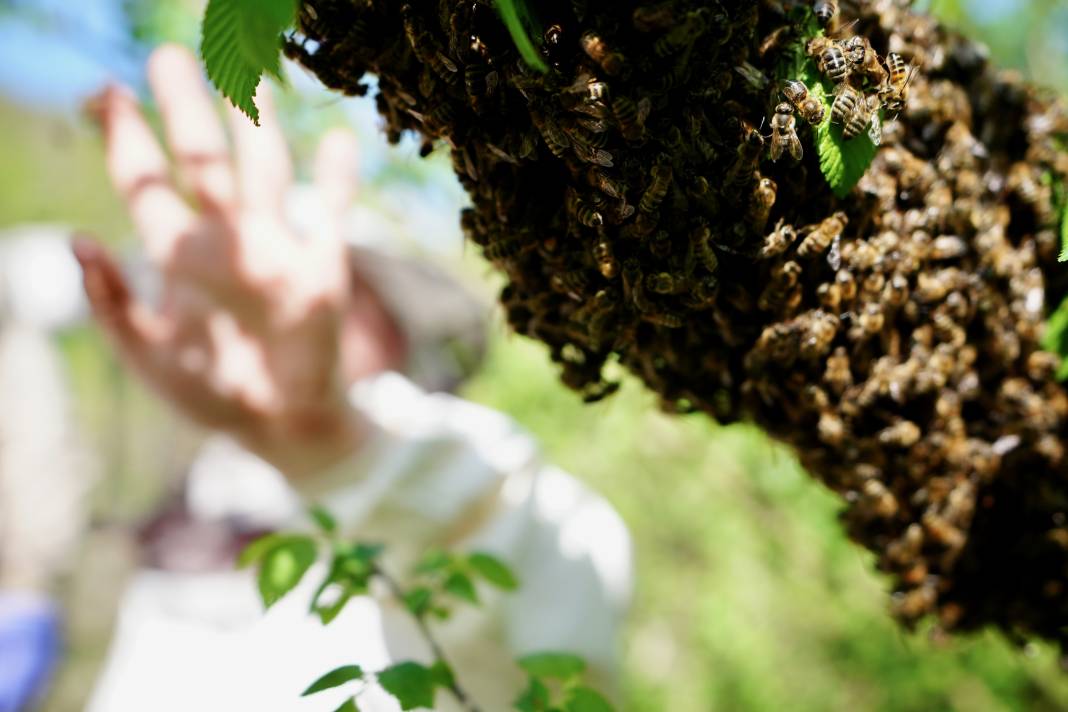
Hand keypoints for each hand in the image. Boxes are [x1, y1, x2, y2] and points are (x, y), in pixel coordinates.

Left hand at [75, 44, 365, 476]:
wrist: (280, 424)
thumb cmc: (212, 394)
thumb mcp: (148, 355)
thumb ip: (112, 305)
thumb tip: (76, 241)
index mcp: (180, 257)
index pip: (147, 183)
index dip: (124, 138)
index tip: (103, 92)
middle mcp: (227, 240)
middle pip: (205, 161)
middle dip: (185, 111)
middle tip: (168, 58)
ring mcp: (277, 248)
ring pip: (265, 171)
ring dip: (257, 126)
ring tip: (250, 76)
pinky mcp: (322, 268)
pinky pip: (331, 214)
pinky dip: (336, 181)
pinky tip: (338, 143)